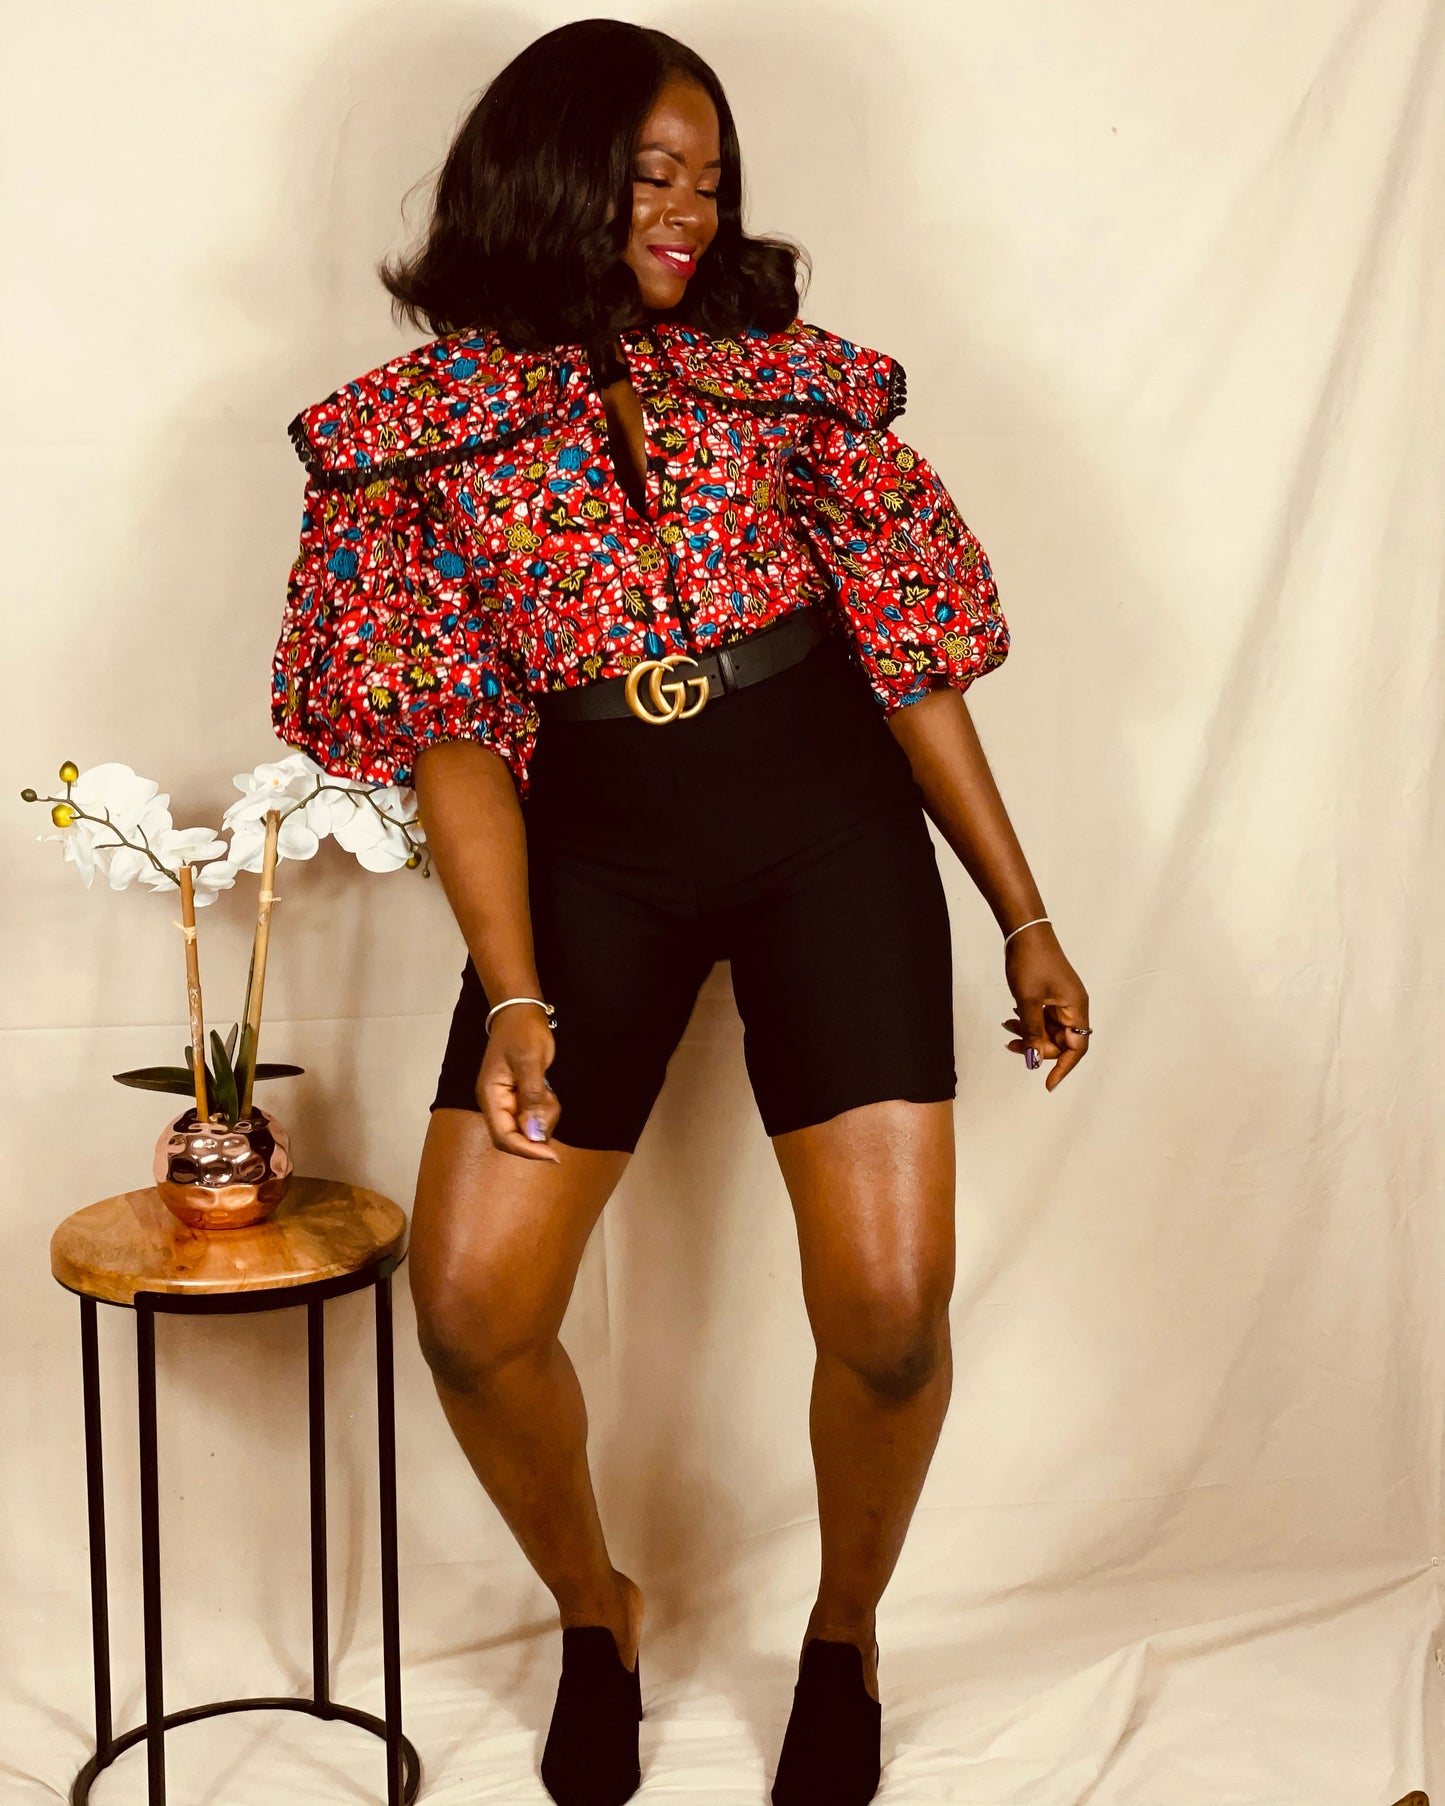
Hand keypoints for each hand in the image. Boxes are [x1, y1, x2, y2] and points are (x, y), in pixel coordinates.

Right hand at [475, 1007, 562, 1160]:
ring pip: (528, 1127)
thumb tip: (535, 1133)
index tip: (551, 1155)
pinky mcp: (519, 1096)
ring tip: (549, 1089)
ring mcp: (507, 1100)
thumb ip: (532, 1099)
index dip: (526, 1150)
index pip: (504, 1137)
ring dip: (544, 1116)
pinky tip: (548, 1088)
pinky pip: (534, 1114)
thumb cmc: (523, 1033)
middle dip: (538, 1130)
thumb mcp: (531, 1063)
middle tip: (552, 1102)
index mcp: (490, 1096)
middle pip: (516, 1136)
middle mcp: (496, 1103)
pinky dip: (545, 1108)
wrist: (522, 1012)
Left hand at [1000, 924, 1090, 1091]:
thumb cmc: (1031, 963)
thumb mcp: (1029, 1002)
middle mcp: (1073, 1007)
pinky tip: (1011, 1017)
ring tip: (1007, 1028)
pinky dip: (1028, 1022)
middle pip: (1060, 1041)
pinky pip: (1042, 1017)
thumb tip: (1035, 1059)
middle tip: (1013, 1046)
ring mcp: (1062, 1001)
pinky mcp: (1051, 995)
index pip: (1076, 1048)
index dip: (1063, 1068)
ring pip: (1048, 1030)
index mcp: (1076, 1009)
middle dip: (1038, 1047)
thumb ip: (1033, 1032)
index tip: (1047, 1083)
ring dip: (1029, 1034)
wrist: (1025, 932)